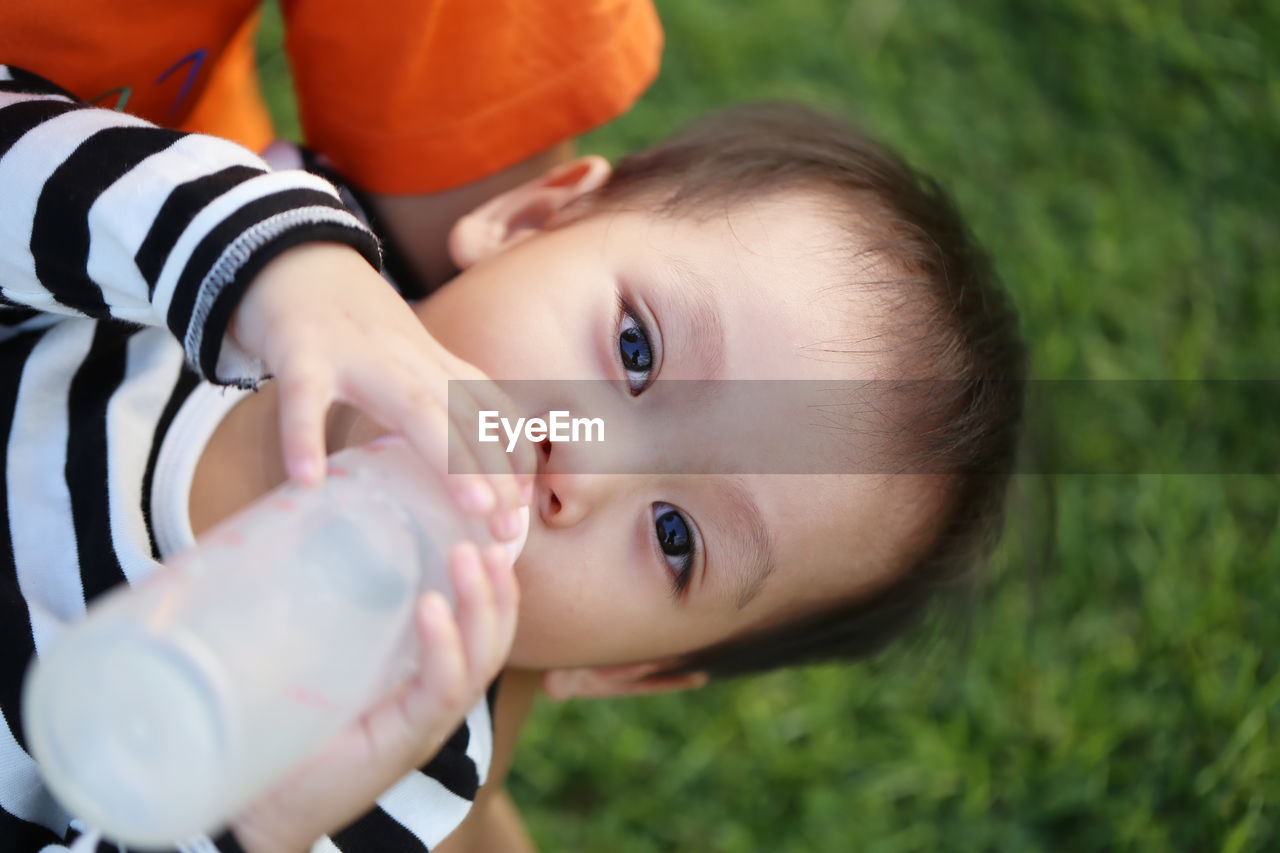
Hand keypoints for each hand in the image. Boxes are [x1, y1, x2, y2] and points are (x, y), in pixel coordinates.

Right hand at [230, 243, 534, 538]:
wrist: (287, 251)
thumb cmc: (348, 322)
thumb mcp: (402, 357)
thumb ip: (430, 402)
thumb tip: (463, 467)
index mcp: (430, 361)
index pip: (486, 410)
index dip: (511, 457)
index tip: (526, 510)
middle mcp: (406, 356)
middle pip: (462, 414)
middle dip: (495, 470)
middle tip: (512, 529)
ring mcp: (356, 351)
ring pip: (409, 403)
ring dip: (446, 455)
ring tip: (471, 508)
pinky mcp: (300, 348)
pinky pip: (303, 394)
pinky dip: (303, 434)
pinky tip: (307, 480)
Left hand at [230, 541, 518, 852]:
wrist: (254, 806)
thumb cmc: (281, 725)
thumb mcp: (315, 652)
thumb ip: (321, 603)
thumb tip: (295, 518)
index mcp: (422, 673)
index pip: (477, 621)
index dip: (492, 577)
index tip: (486, 525)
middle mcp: (435, 696)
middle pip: (494, 632)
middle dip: (498, 582)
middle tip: (488, 533)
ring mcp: (426, 721)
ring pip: (481, 655)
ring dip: (480, 603)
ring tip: (470, 556)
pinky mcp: (405, 741)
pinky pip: (442, 688)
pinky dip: (445, 647)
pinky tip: (433, 608)